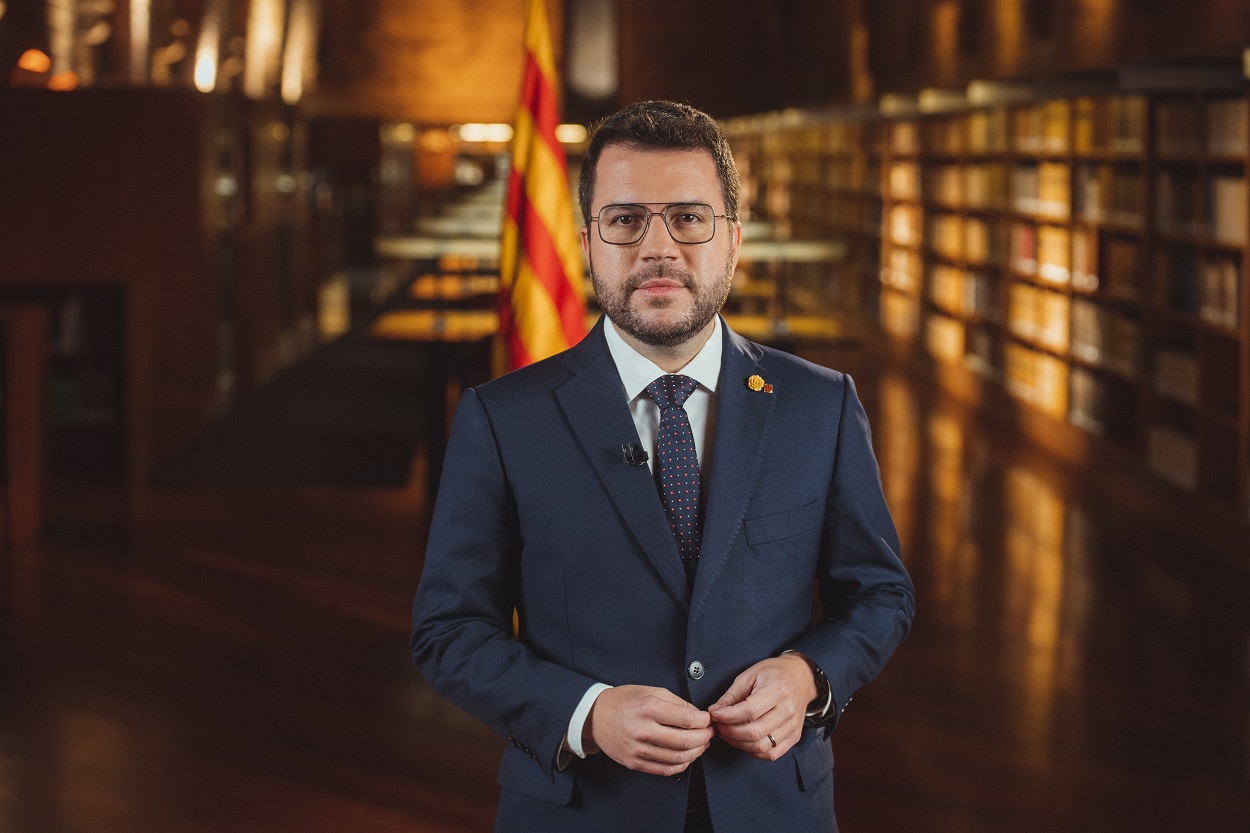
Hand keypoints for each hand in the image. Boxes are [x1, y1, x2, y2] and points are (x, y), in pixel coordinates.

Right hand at [584, 685, 713, 775]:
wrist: (595, 717)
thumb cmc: (623, 701)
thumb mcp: (650, 691)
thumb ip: (676, 702)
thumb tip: (698, 715)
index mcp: (648, 708)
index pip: (687, 719)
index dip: (704, 721)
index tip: (707, 719)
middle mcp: (643, 730)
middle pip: (686, 741)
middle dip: (705, 738)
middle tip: (709, 733)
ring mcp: (638, 750)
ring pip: (678, 758)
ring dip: (696, 752)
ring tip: (700, 744)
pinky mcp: (635, 763)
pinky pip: (666, 770)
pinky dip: (682, 765)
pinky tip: (686, 757)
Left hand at [707, 654, 817, 760]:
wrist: (801, 678)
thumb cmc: (774, 674)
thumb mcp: (749, 675)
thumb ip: (731, 695)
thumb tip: (715, 712)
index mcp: (777, 690)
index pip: (750, 711)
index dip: (728, 716)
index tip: (715, 715)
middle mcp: (788, 710)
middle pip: (755, 732)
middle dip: (730, 732)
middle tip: (719, 725)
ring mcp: (792, 726)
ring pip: (761, 746)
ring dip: (738, 743)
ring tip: (728, 733)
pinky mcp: (794, 737)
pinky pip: (771, 753)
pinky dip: (753, 752)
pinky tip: (744, 741)